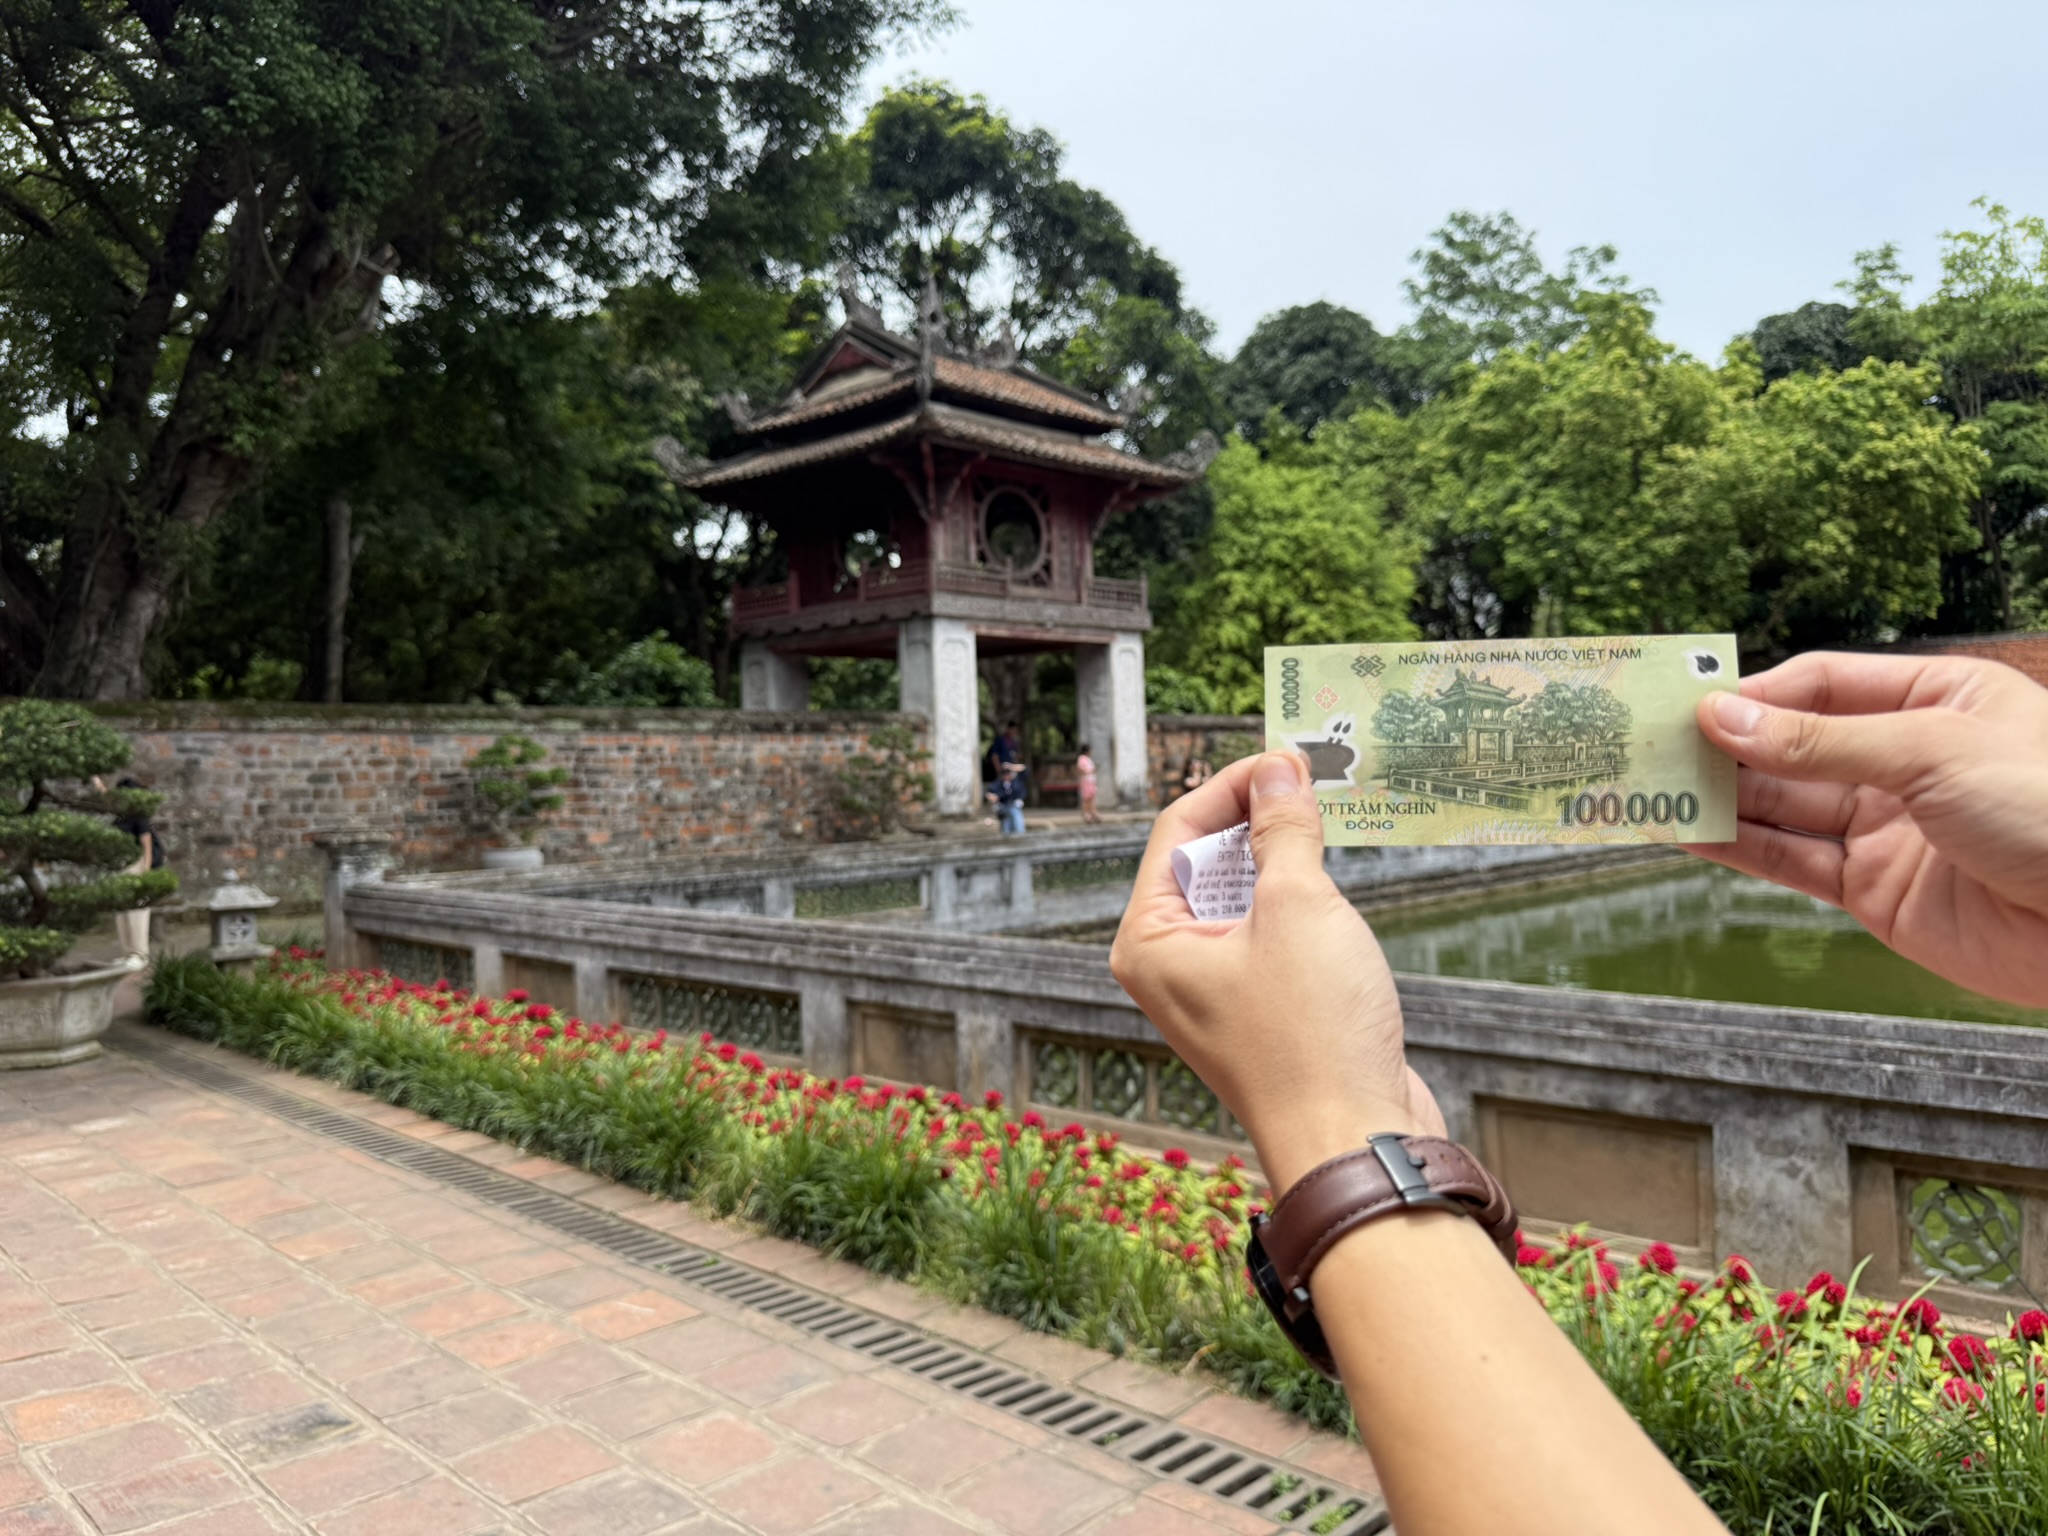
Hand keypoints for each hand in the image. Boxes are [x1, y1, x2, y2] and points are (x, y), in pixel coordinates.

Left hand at [1111, 750, 1441, 1190]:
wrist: (1355, 1144)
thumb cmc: (1312, 1035)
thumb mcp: (1299, 907)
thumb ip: (1284, 830)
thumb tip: (1279, 770)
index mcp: (1148, 941)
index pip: (1178, 831)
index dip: (1234, 784)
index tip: (1289, 757)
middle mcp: (1169, 967)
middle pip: (1207, 860)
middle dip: (1258, 819)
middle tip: (1315, 779)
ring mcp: (1215, 993)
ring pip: (1244, 898)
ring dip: (1284, 861)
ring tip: (1329, 821)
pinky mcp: (1262, 1014)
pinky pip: (1271, 937)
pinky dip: (1302, 906)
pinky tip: (1340, 889)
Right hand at [1688, 651, 2047, 1009]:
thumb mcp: (1934, 751)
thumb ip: (1822, 741)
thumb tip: (1726, 718)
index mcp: (1937, 699)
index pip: (1823, 684)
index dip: (1758, 695)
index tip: (1692, 706)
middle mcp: (1906, 760)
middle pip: (1793, 745)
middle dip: (1726, 747)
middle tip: (1651, 747)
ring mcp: (1887, 827)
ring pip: (1784, 806)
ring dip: (1719, 797)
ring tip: (1653, 789)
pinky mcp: (1873, 890)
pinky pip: (1793, 861)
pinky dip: (1738, 848)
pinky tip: (1689, 833)